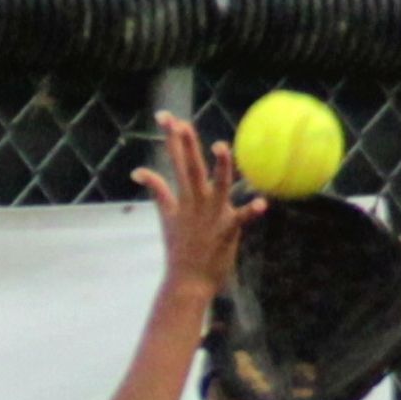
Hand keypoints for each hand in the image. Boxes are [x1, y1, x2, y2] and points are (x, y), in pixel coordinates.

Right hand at [132, 113, 266, 298]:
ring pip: (218, 185)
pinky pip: (241, 218)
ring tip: (219, 147)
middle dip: (186, 144)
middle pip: (191, 167)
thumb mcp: (166, 217)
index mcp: (184, 197)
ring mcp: (212, 216)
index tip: (165, 116)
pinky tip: (262, 203)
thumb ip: (157, 191)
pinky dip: (251, 211)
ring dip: (219, 166)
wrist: (187, 283)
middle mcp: (197, 202)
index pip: (176, 160)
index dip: (172, 137)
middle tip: (181, 123)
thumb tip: (138, 171)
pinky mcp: (227, 231)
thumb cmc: (180, 251)